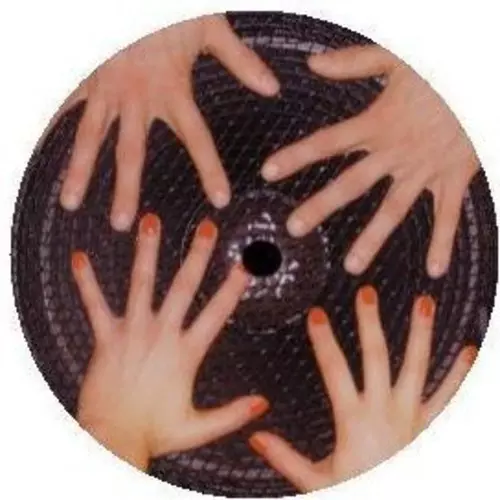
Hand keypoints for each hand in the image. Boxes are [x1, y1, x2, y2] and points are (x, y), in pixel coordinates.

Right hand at [55, 15, 278, 229]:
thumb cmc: (170, 7)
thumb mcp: (210, 28)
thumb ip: (241, 61)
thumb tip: (273, 88)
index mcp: (171, 90)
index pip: (196, 138)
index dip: (209, 169)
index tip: (219, 199)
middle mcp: (137, 97)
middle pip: (132, 151)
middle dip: (125, 188)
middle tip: (122, 223)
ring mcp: (108, 89)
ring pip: (90, 136)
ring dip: (80, 170)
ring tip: (70, 202)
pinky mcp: (87, 77)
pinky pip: (68, 106)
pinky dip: (55, 129)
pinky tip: (44, 156)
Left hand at [72, 214, 268, 469]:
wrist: (112, 440)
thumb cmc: (154, 433)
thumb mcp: (199, 428)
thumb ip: (232, 414)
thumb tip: (263, 405)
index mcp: (185, 352)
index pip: (216, 313)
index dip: (232, 288)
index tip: (245, 265)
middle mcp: (161, 334)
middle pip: (183, 287)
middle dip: (198, 255)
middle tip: (207, 228)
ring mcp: (132, 332)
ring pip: (141, 284)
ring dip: (147, 251)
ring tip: (151, 222)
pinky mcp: (106, 337)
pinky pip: (95, 304)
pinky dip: (86, 280)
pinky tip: (80, 257)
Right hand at [248, 286, 476, 490]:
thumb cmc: (356, 493)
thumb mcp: (316, 482)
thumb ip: (285, 458)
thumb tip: (256, 435)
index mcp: (354, 421)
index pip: (334, 370)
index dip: (323, 340)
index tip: (316, 313)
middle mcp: (385, 411)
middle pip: (376, 357)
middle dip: (370, 323)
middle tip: (367, 293)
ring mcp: (412, 416)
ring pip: (417, 368)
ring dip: (420, 334)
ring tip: (425, 303)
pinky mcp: (429, 426)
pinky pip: (448, 398)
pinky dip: (460, 374)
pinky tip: (469, 351)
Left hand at [261, 44, 477, 277]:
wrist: (485, 80)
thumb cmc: (441, 69)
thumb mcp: (396, 59)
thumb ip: (353, 62)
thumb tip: (312, 64)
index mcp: (378, 123)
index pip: (328, 142)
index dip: (296, 156)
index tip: (268, 172)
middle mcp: (396, 152)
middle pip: (351, 183)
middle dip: (321, 206)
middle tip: (295, 228)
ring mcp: (424, 169)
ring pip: (393, 209)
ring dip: (372, 239)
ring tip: (351, 266)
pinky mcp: (453, 177)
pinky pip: (448, 215)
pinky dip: (443, 242)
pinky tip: (435, 271)